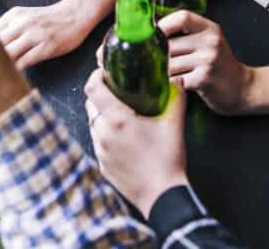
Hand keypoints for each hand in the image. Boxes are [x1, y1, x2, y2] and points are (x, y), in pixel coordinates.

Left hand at [0, 0, 96, 68]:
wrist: (75, 14)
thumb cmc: (48, 19)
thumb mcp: (24, 16)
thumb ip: (7, 27)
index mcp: (14, 15)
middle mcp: (22, 23)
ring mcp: (35, 34)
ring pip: (8, 54)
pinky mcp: (46, 46)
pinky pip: (24, 62)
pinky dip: (15, 71)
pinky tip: (10, 78)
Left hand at [85, 69, 188, 217]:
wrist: (162, 196)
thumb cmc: (167, 160)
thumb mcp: (174, 124)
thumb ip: (175, 97)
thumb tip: (177, 81)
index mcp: (117, 120)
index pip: (93, 88)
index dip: (95, 76)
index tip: (105, 72)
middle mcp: (103, 134)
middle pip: (90, 105)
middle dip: (101, 95)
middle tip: (118, 91)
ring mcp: (100, 151)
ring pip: (93, 124)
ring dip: (103, 116)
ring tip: (123, 115)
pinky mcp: (102, 166)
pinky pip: (98, 143)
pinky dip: (106, 135)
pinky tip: (125, 138)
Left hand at [160, 11, 251, 114]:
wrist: (243, 87)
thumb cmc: (221, 65)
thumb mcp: (210, 42)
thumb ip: (189, 34)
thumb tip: (155, 33)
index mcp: (210, 29)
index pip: (182, 17)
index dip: (164, 24)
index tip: (153, 35)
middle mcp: (210, 42)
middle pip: (170, 44)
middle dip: (159, 55)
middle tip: (154, 62)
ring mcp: (208, 60)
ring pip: (169, 63)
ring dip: (163, 72)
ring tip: (165, 75)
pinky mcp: (203, 79)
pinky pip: (175, 80)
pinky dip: (170, 84)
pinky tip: (173, 85)